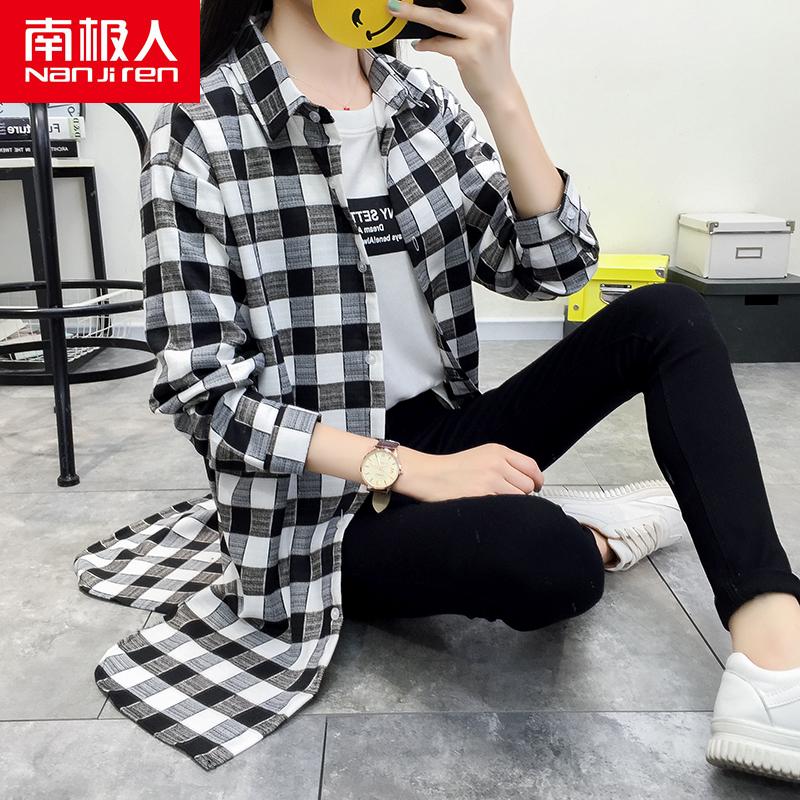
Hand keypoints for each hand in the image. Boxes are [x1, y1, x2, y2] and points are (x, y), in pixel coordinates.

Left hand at [386, 0, 515, 109]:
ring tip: (396, 9)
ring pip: (439, 17)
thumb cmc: (487, 57)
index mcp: (499, 1)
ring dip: (412, 12)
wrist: (499, 90)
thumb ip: (468, 8)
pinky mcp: (470, 54)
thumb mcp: (485, 25)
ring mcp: (483, 34)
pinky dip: (425, 43)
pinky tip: (420, 44)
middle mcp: (494, 14)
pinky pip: (439, 43)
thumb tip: (430, 0)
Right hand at [395, 442, 544, 501]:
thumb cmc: (451, 468)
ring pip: (519, 497)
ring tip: (495, 501)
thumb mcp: (481, 455)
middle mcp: (497, 463)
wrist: (428, 475)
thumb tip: (526, 479)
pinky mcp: (483, 495)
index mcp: (498, 451)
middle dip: (522, 493)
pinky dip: (501, 510)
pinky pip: (505, 506)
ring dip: (511, 503)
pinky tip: (489, 506)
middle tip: (508, 496)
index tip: (536, 486)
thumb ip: (504, 463)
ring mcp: (490, 480)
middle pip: (528, 485)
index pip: (531, 466)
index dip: (537, 480)